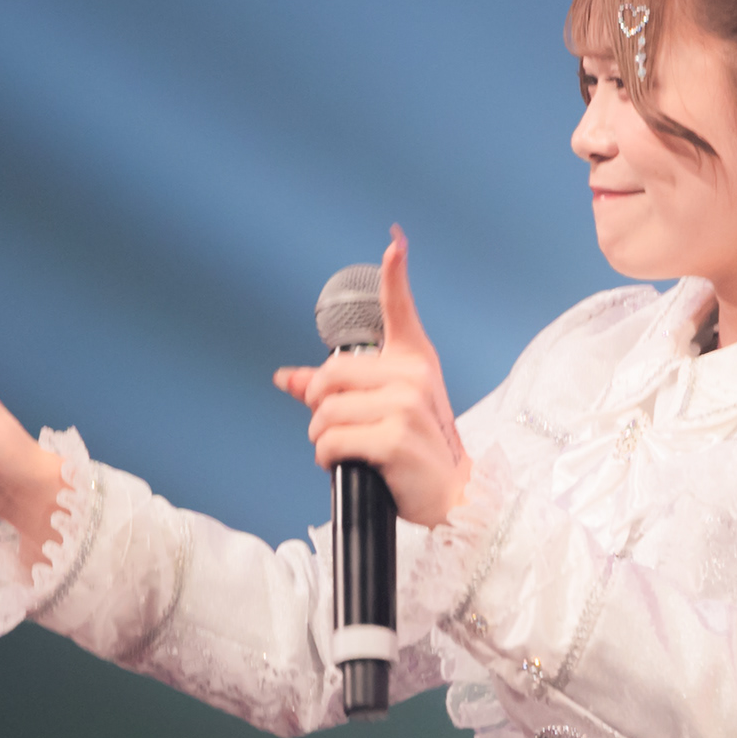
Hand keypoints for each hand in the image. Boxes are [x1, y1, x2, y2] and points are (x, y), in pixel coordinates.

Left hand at [272, 228, 469, 527]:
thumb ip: (333, 390)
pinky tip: (351, 465)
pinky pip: (330, 442)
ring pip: (324, 412)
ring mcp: (405, 404)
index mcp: (413, 362)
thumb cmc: (416, 451)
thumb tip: (285, 378)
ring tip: (347, 451)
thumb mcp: (382, 411)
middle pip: (328, 377)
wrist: (451, 495)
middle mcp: (412, 375)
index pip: (401, 309)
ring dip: (321, 439)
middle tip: (338, 430)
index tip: (395, 241)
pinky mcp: (394, 437)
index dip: (396, 273)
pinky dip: (327, 460)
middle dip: (318, 409)